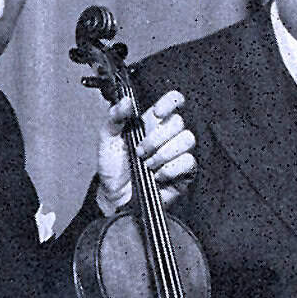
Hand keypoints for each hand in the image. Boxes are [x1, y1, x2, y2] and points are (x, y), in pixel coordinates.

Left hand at [97, 90, 196, 210]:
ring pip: (187, 140)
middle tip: (139, 151)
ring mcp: (178, 152)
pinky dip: (170, 169)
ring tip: (148, 164)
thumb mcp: (108, 138)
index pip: (173, 101)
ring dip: (163, 154)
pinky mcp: (185, 171)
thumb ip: (115, 116)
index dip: (170, 102)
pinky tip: (157, 175)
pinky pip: (189, 162)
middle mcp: (168, 134)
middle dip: (156, 138)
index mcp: (153, 122)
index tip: (156, 113)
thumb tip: (127, 101)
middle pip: (179, 122)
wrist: (115, 196)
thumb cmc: (113, 167)